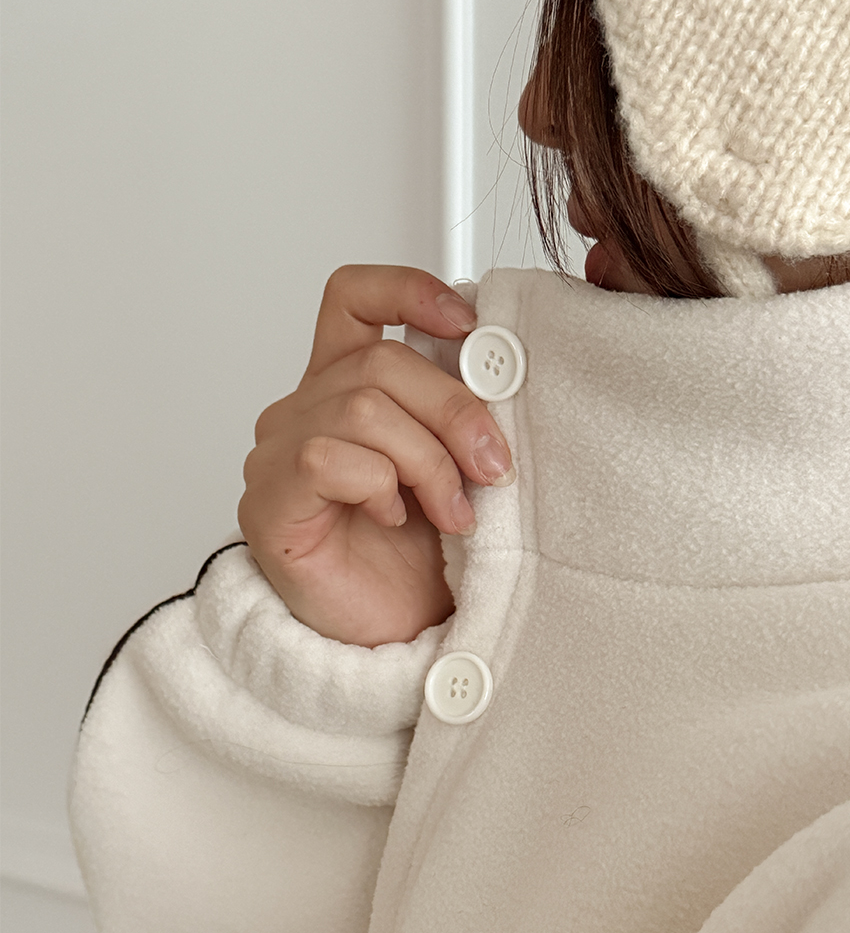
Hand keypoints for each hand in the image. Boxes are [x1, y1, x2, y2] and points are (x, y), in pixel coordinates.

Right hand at [238, 266, 512, 646]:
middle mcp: (306, 406)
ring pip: (363, 408)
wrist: (397, 644)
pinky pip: (328, 458)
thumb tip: (497, 368)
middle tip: (493, 465)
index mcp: (347, 381)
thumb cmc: (422, 558)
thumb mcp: (454, 464)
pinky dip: (379, 486)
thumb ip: (457, 410)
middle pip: (381, 359)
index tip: (468, 325)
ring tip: (454, 511)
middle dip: (453, 409)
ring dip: (428, 460)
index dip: (408, 289)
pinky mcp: (268, 499)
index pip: (354, 297)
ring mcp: (279, 451)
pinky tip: (392, 518)